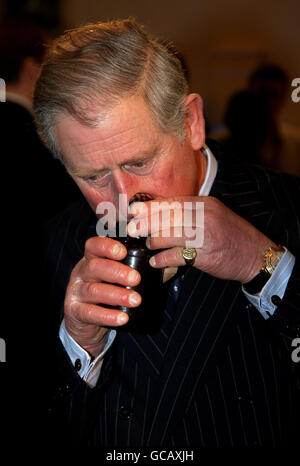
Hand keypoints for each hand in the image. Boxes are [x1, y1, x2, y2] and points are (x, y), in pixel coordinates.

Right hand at [64, 236, 140, 356]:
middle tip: (136, 278)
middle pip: (94, 266)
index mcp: (92, 259)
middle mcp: (81, 272)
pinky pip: (89, 313)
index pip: (94, 245)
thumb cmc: (108, 295)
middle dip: (116, 271)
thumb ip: (142, 270)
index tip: (123, 252)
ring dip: (116, 294)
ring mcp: (76, 292)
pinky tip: (122, 318)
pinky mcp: (74, 312)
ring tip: (136, 300)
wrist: (86, 324)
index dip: (106, 246)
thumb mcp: (119, 279)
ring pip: (93, 290)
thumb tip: (170, 264)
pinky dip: (107, 316)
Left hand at [127, 196, 275, 282]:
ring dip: (153, 241)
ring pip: (167, 235)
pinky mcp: (204, 255)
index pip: (172, 202)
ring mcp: (205, 236)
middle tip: (131, 228)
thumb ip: (191, 213)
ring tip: (148, 245)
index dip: (150, 206)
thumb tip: (161, 214)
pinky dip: (161, 260)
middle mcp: (204, 217)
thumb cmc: (231, 235)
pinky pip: (175, 256)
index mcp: (205, 204)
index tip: (133, 210)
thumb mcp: (214, 216)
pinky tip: (155, 262)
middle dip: (145, 223)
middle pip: (166, 217)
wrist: (256, 256)